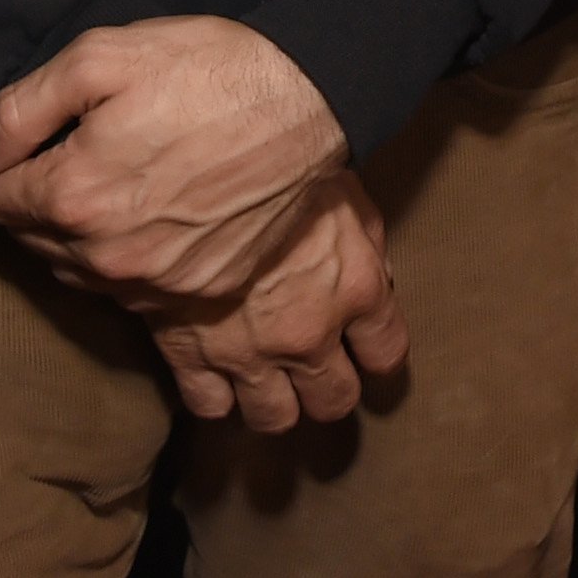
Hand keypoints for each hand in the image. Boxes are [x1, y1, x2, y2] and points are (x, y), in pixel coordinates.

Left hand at [0, 17, 349, 307]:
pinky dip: (129, 258)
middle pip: (32, 243)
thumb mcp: (101, 56)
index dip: (10, 165)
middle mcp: (106, 256)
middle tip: (80, 156)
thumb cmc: (206, 70)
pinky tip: (153, 214)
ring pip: (78, 273)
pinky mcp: (197, 293)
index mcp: (73, 196)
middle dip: (42, 202)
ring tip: (117, 184)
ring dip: (81, 237)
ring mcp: (156, 283)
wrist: (308, 102)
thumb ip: (22, 108)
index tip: (41, 142)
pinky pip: (132, 291)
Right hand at [144, 173, 410, 431]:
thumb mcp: (344, 189)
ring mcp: (250, 352)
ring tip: (260, 378)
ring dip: (271, 402)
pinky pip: (209, 405)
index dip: (373, 355)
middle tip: (310, 368)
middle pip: (334, 401)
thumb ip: (365, 243)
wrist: (195, 165)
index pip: (386, 353)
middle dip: (325, 388)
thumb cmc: (275, 159)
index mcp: (356, 289)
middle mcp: (309, 334)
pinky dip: (212, 393)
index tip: (361, 349)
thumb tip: (376, 277)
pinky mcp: (192, 355)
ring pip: (275, 417)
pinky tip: (210, 370)